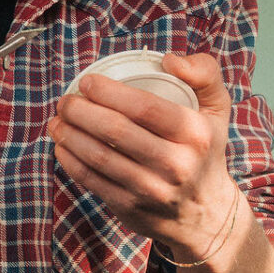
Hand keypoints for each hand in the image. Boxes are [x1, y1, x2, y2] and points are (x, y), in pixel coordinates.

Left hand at [47, 52, 239, 256]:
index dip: (108, 92)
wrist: (205, 213)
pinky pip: (91, 180)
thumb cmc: (203, 150)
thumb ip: (204, 73)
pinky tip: (62, 145)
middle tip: (66, 101)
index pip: (145, 107)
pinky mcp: (131, 207)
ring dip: (69, 134)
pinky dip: (70, 160)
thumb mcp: (217, 110)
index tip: (87, 82)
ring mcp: (152, 189)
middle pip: (115, 130)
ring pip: (98, 156)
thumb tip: (168, 59)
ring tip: (57, 121)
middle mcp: (176, 164)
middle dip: (80, 111)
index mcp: (195, 134)